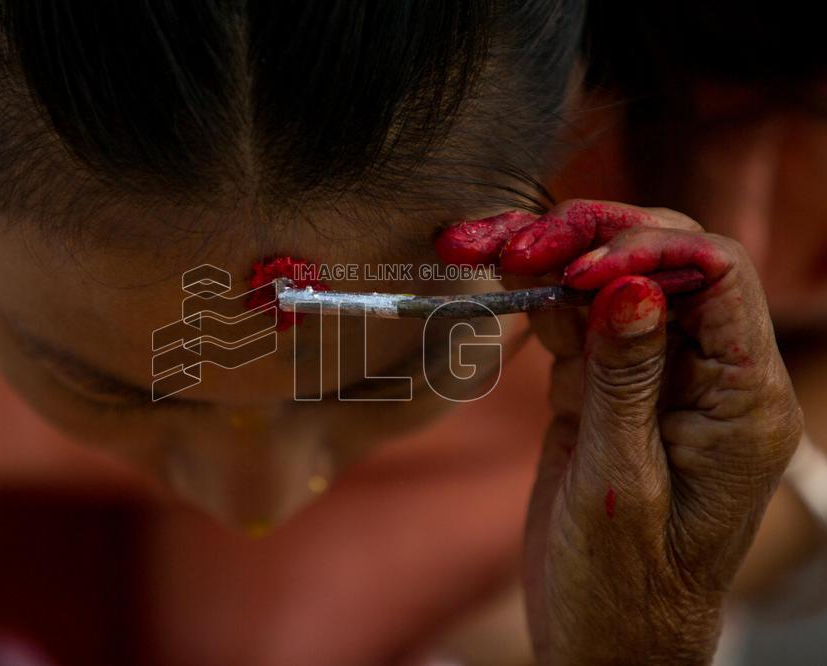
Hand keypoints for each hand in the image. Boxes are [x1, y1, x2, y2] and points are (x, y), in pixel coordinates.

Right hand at [437, 200, 803, 662]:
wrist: (600, 642)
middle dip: (589, 240)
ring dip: (548, 258)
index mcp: (741, 402)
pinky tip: (497, 279)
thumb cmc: (624, 588)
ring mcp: (650, 379)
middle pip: (660, 265)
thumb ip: (625, 382)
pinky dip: (534, 300)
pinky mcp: (605, 390)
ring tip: (482, 243)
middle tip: (515, 246)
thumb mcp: (620, 485)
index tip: (577, 270)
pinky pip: (574, 324)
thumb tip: (629, 287)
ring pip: (607, 285)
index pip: (718, 277)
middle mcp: (703, 377)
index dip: (649, 253)